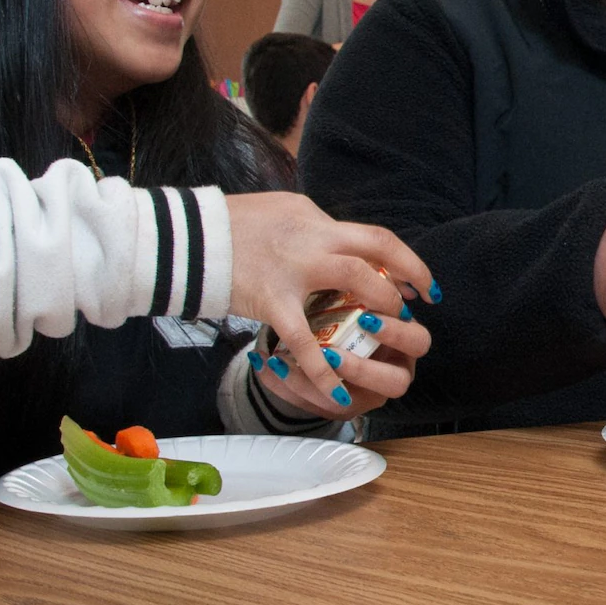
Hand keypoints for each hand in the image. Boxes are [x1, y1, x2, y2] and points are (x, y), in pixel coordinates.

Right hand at [226, 191, 434, 413]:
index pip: (375, 237)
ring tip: (385, 331)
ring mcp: (295, 269)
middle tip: (409, 309)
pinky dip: (324, 370)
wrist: (187, 236)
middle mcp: (313, 239)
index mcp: (317, 222)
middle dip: (401, 281)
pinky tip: (340, 393)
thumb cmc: (234, 223)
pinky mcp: (271, 299)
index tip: (418, 282)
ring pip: (355, 281)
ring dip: (378, 306)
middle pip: (375, 254)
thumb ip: (314, 227)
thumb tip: (336, 238)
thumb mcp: (283, 212)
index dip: (405, 260)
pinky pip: (303, 341)